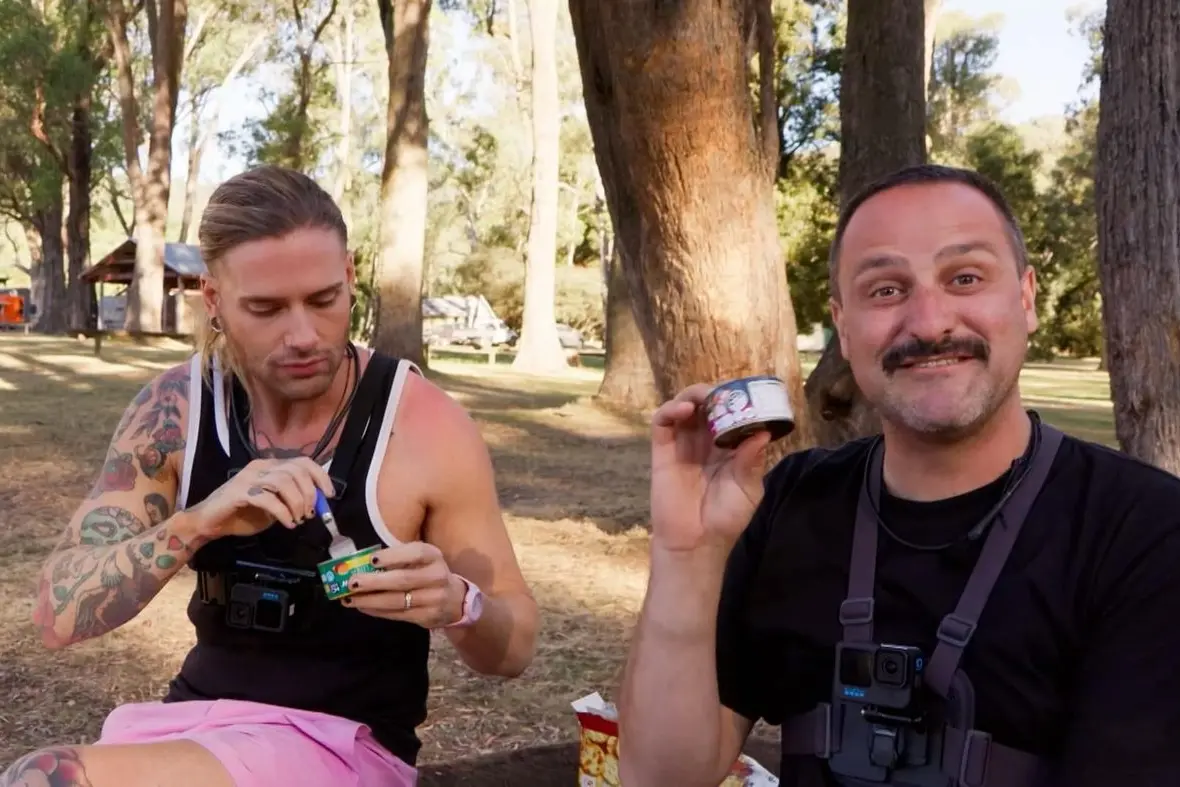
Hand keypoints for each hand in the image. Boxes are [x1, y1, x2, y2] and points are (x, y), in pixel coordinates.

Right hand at [189, 456, 334, 539]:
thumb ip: (291, 499)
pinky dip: (283, 512)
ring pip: (284, 482)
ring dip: (297, 503)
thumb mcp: (274, 506)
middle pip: (296, 471)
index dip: (320, 476)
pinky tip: (288, 523)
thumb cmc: (241, 514)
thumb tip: (316, 503)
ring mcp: (248, 477)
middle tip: (309, 513)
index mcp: (270, 465)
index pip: (302, 461)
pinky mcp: (239, 492)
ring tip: (298, 519)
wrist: (209, 522)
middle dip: (309, 493)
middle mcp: (260, 466)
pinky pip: (268, 499)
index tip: (329, 495)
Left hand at [343, 541, 465, 628]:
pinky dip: (377, 611)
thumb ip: (398, 558)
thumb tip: (362, 563)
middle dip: (374, 582)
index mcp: (433, 556)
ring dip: (370, 600)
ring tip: (350, 599)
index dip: (393, 556)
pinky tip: (363, 607)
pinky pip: (398, 614)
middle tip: (352, 583)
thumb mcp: (421, 559)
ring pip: (397, 601)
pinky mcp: (426, 617)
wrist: (454, 599)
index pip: (415, 553)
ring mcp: (433, 599)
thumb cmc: (428, 573)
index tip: (371, 560)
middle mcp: (437, 576)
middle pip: (403, 580)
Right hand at [650, 383, 771, 552]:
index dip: (737, 401)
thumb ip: (752, 461)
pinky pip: (661, 422)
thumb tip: (763, 432)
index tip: (746, 393)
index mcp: (728, 448)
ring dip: (694, 395)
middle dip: (717, 393)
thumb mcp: (748, 489)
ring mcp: (682, 444)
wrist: (697, 543)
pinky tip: (684, 410)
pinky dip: (670, 409)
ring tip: (704, 397)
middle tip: (725, 393)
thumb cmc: (725, 519)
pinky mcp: (662, 451)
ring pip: (684, 406)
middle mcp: (705, 442)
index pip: (731, 414)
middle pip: (707, 405)